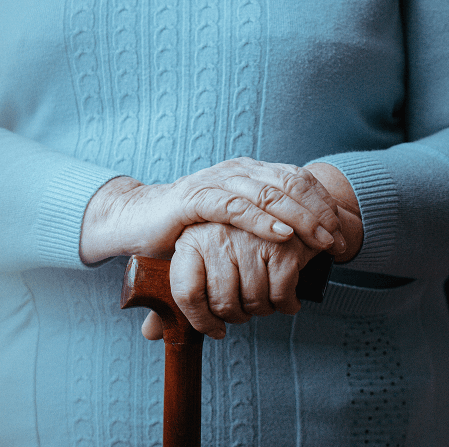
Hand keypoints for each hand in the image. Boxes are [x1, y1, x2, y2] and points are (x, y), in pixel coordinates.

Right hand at [80, 157, 344, 263]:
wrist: (137, 220)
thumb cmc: (188, 226)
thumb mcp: (232, 222)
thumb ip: (263, 221)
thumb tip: (304, 242)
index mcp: (248, 172)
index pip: (298, 178)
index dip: (324, 202)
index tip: (342, 230)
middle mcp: (235, 171)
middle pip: (289, 184)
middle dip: (319, 212)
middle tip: (336, 239)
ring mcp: (214, 182)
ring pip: (268, 193)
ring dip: (299, 218)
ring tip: (319, 240)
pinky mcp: (194, 199)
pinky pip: (234, 207)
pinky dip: (261, 220)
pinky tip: (281, 235)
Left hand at [143, 223, 319, 339]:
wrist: (284, 208)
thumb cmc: (236, 243)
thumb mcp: (201, 259)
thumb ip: (178, 297)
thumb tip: (150, 334)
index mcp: (189, 241)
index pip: (186, 293)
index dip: (200, 321)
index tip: (214, 330)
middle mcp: (215, 236)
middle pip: (222, 303)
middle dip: (235, 317)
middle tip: (242, 312)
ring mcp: (249, 239)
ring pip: (253, 302)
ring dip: (262, 311)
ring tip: (263, 301)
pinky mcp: (283, 246)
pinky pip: (280, 294)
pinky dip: (285, 305)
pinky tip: (285, 300)